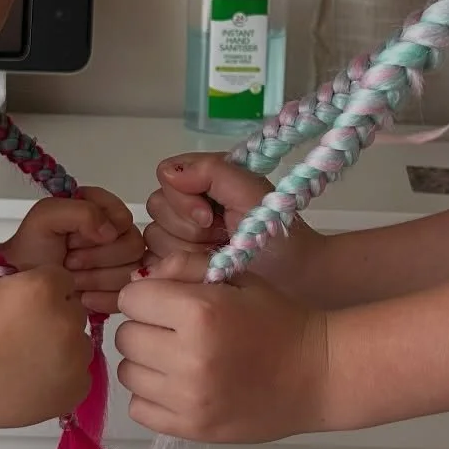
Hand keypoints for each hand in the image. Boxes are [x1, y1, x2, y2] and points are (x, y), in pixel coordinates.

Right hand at [0, 266, 91, 433]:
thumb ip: (19, 277)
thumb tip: (34, 280)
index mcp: (45, 288)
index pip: (62, 279)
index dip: (43, 291)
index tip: (25, 305)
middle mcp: (68, 319)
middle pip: (74, 312)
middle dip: (55, 318)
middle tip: (24, 336)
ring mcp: (76, 357)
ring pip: (80, 345)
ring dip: (62, 348)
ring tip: (27, 362)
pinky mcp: (77, 388)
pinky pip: (78, 376)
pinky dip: (63, 378)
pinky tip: (33, 381)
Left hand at [5, 187, 143, 314]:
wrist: (23, 288)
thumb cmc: (30, 253)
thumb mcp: (45, 218)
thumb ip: (80, 211)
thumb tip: (110, 231)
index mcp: (98, 209)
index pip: (123, 216)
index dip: (101, 229)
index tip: (74, 237)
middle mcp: (113, 234)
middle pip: (132, 245)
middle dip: (97, 257)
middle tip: (70, 260)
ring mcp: (118, 264)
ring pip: (131, 271)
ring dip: (96, 278)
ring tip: (72, 278)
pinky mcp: (118, 290)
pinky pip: (127, 295)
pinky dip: (102, 298)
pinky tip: (82, 296)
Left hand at [115, 257, 330, 442]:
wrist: (319, 373)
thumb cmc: (279, 321)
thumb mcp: (237, 279)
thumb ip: (185, 268)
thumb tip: (141, 281)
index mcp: (199, 312)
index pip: (130, 299)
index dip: (146, 297)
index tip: (166, 303)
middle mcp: (188, 357)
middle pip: (126, 337)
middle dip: (145, 328)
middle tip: (174, 332)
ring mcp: (188, 398)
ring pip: (128, 374)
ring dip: (146, 363)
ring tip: (177, 360)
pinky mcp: (192, 428)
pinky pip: (139, 409)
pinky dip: (152, 396)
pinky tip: (178, 386)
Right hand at [143, 153, 323, 297]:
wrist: (294, 278)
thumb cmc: (277, 233)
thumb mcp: (250, 191)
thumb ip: (211, 171)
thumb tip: (169, 173)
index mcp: (204, 180)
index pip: (167, 175)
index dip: (184, 198)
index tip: (213, 216)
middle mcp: (187, 204)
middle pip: (157, 206)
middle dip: (189, 227)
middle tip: (221, 238)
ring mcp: (179, 237)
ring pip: (155, 236)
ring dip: (188, 249)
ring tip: (218, 256)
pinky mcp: (175, 267)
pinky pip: (154, 262)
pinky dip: (179, 268)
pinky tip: (203, 271)